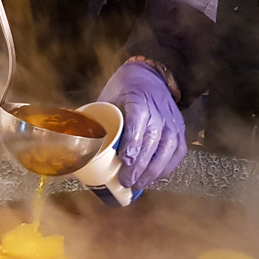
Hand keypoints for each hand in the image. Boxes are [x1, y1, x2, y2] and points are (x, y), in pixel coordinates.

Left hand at [97, 60, 186, 188]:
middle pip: (153, 139)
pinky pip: (179, 150)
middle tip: (127, 181)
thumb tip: (78, 143)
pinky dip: (168, 166)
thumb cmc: (125, 87)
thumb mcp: (108, 95)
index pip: (138, 121)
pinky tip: (155, 177)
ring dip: (154, 170)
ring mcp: (172, 119)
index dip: (133, 143)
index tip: (125, 161)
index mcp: (138, 98)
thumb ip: (98, 117)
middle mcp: (158, 109)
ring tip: (139, 184)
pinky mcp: (180, 127)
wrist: (151, 74)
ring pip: (169, 148)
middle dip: (140, 165)